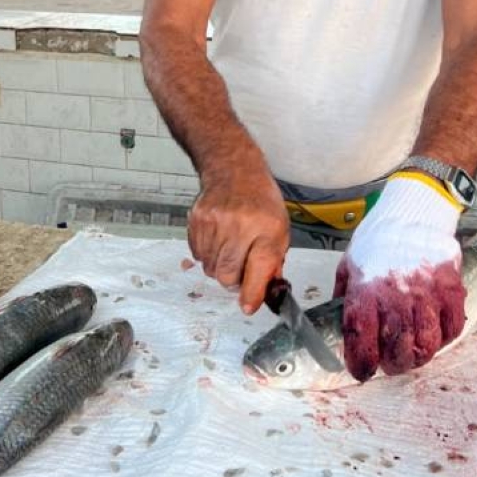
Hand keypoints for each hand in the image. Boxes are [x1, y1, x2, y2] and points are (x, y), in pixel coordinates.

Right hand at [188, 164, 289, 314]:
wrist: (233, 170)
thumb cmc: (261, 202)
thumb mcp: (279, 230)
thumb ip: (272, 263)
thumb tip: (261, 294)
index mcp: (267, 228)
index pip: (259, 269)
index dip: (252, 294)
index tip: (248, 306)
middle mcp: (240, 225)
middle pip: (228, 275)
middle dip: (234, 281)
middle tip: (241, 269)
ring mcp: (215, 222)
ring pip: (210, 268)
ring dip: (219, 267)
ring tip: (229, 249)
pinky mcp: (197, 221)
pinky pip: (197, 255)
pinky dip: (207, 255)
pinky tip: (217, 240)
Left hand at [333, 174, 465, 380]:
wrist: (413, 212)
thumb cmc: (379, 238)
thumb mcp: (349, 265)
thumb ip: (346, 298)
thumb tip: (343, 328)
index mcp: (366, 291)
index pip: (361, 340)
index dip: (361, 363)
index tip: (361, 371)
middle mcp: (396, 296)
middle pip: (398, 350)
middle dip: (392, 365)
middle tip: (390, 364)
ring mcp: (427, 295)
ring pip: (426, 345)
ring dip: (418, 357)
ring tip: (412, 355)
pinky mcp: (450, 290)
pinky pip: (451, 329)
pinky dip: (443, 340)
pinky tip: (434, 335)